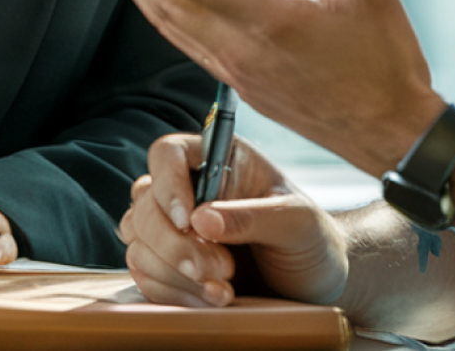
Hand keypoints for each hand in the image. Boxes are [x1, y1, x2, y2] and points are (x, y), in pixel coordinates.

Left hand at [90, 0, 445, 173]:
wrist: (394, 137)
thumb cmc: (387, 62)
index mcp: (269, 20)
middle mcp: (244, 51)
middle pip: (171, 6)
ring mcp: (242, 76)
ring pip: (178, 31)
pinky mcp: (249, 91)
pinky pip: (195, 50)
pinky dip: (171, 24)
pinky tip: (167, 13)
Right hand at [119, 132, 345, 308]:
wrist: (315, 285)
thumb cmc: (311, 241)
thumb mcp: (297, 223)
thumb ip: (253, 216)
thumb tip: (201, 219)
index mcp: (220, 161)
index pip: (168, 153)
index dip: (169, 184)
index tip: (188, 221)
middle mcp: (190, 190)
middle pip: (145, 203)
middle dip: (177, 243)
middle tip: (223, 269)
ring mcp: (175, 229)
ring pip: (138, 241)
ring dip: (175, 272)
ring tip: (225, 291)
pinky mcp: (169, 265)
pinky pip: (144, 274)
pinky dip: (172, 292)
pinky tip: (210, 300)